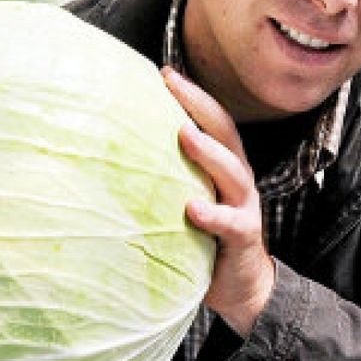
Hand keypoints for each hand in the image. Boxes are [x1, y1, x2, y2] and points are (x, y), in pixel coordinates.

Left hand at [163, 66, 275, 336]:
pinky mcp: (244, 238)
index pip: (212, 122)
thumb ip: (167, 180)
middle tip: (171, 83)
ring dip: (208, 152)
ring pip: (232, 172)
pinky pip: (231, 223)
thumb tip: (116, 158)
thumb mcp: (188, 201)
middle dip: (199, 106)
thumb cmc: (207, 240)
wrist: (244, 288)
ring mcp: (244, 207)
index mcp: (224, 168)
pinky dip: (212, 214)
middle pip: (225, 134)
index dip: (192, 95)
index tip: (163, 72)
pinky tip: (191, 208)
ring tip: (183, 135)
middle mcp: (238, 180)